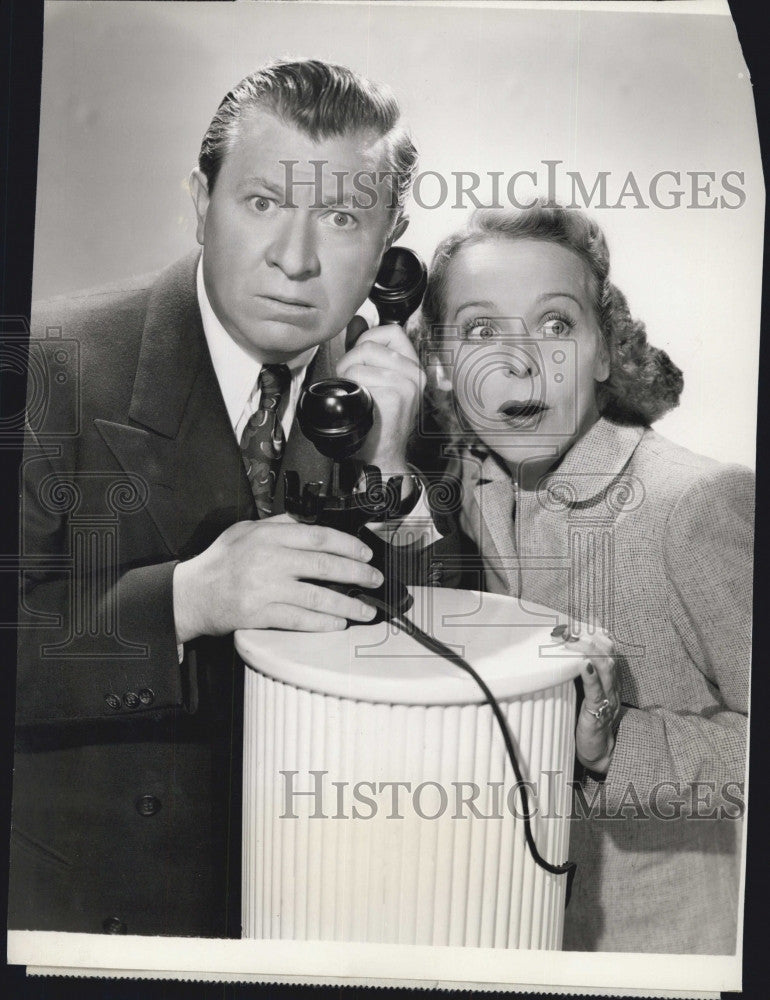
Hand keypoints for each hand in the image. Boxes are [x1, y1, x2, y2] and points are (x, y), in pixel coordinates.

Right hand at [173, 515, 383, 640]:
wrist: (192, 594)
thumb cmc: (220, 561)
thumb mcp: (246, 530)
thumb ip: (279, 525)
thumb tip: (311, 522)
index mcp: (268, 536)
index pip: (318, 537)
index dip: (348, 545)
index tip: (365, 553)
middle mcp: (269, 560)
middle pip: (324, 565)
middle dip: (357, 573)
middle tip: (374, 579)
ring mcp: (265, 589)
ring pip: (317, 596)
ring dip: (347, 604)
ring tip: (366, 609)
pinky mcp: (260, 614)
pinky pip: (299, 619)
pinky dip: (322, 623)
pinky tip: (338, 623)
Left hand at [336, 323, 425, 474]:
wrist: (382, 456)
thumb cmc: (377, 422)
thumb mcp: (375, 380)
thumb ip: (365, 349)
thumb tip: (357, 321)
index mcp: (413, 368)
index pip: (393, 331)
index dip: (369, 337)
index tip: (359, 354)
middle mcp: (415, 375)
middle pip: (372, 344)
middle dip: (350, 359)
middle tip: (349, 380)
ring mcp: (408, 386)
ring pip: (362, 361)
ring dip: (347, 375)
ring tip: (352, 393)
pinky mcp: (396, 397)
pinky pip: (361, 378)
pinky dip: (351, 388)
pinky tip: (358, 402)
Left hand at [552, 624, 619, 775]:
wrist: (597, 751)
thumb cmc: (586, 718)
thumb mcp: (582, 691)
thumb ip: (576, 671)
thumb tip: (563, 650)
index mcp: (607, 678)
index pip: (606, 647)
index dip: (596, 631)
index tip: (581, 618)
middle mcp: (611, 684)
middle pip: (608, 653)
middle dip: (590, 637)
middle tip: (570, 627)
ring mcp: (607, 698)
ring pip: (606, 668)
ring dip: (589, 651)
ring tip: (574, 640)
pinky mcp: (599, 712)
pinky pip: (597, 691)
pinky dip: (591, 676)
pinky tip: (583, 665)